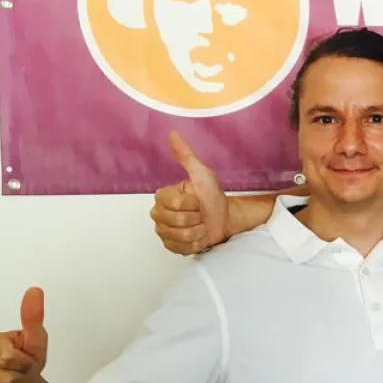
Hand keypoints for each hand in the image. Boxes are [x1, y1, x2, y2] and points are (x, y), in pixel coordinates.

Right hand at [150, 130, 229, 254]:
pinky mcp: (170, 246)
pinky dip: (195, 243)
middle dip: (195, 217)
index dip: (190, 203)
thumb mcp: (202, 174)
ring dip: (197, 230)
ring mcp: (163, 232)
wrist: (224, 217)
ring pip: (179, 236)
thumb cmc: (212, 196)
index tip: (197, 199)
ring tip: (200, 224)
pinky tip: (198, 235)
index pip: (172, 204)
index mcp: (163, 197)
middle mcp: (158, 214)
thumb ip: (186, 156)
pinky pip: (181, 248)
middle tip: (200, 213)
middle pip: (175, 221)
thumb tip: (173, 134)